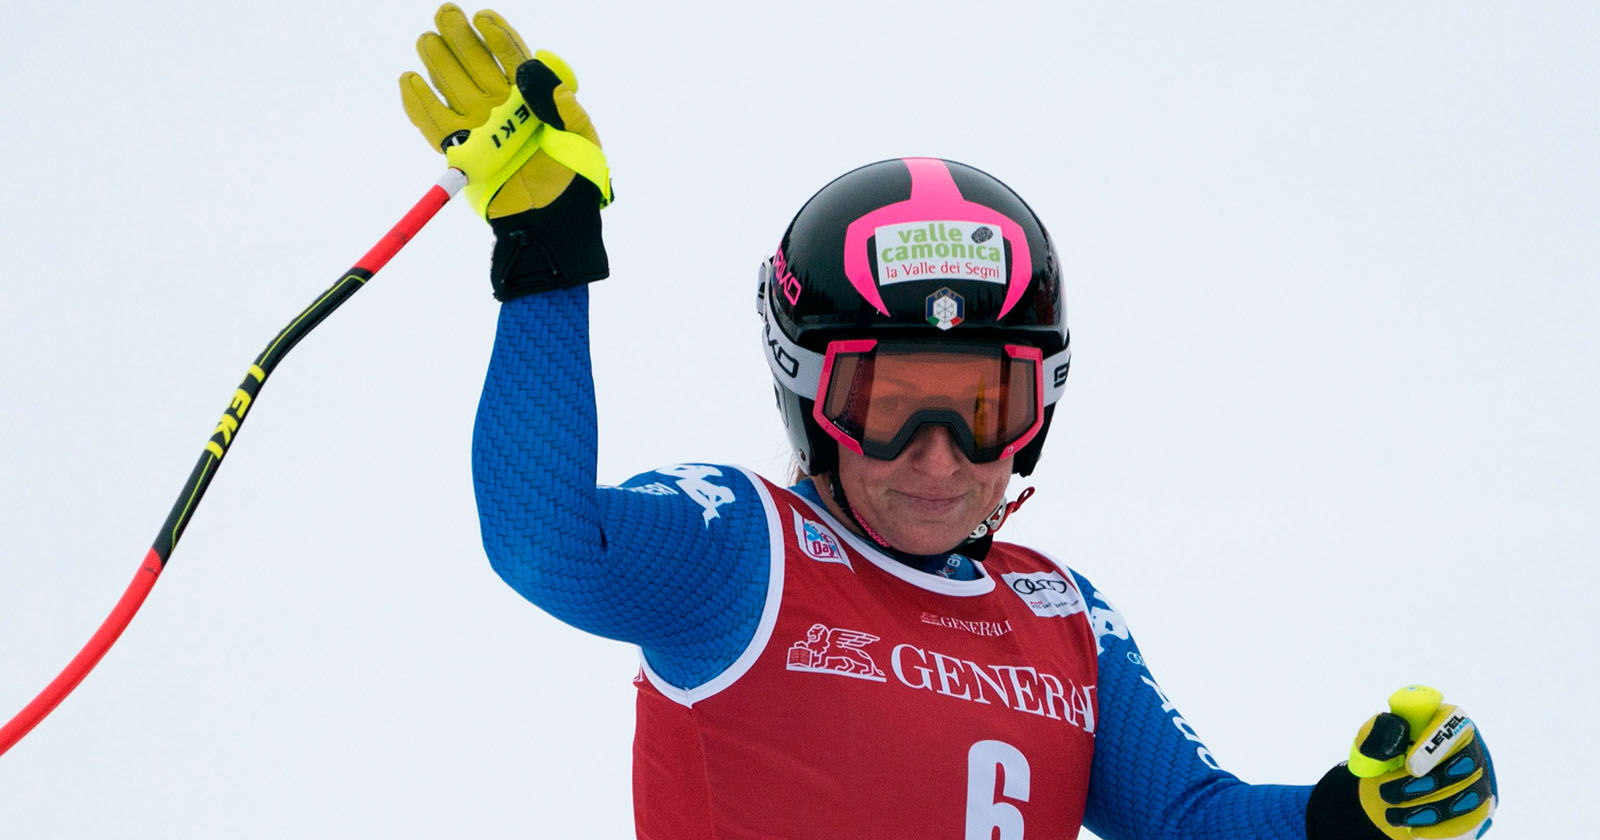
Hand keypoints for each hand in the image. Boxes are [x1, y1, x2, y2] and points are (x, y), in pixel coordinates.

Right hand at [399, 3, 602, 218]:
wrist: (556, 216)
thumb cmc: (574, 176)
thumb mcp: (581, 136)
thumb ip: (564, 104)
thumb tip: (536, 67)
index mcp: (530, 98)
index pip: (511, 59)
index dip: (499, 37)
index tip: (485, 18)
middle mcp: (502, 107)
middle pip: (476, 66)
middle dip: (460, 39)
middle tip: (446, 14)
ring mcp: (481, 127)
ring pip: (453, 88)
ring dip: (438, 63)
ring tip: (428, 40)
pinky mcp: (462, 152)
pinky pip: (435, 126)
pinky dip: (420, 105)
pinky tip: (411, 80)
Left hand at [1308, 686, 1496, 839]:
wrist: (1391, 785)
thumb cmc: (1386, 754)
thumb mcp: (1374, 739)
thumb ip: (1380, 731)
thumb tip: (1395, 733)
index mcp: (1446, 720)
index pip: (1453, 726)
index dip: (1435, 747)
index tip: (1410, 766)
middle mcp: (1470, 749)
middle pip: (1463, 767)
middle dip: (1423, 785)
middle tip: (1387, 794)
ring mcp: (1479, 781)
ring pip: (1467, 798)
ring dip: (1426, 810)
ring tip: (1392, 815)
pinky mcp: (1478, 809)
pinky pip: (1470, 822)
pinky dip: (1440, 829)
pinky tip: (1413, 830)